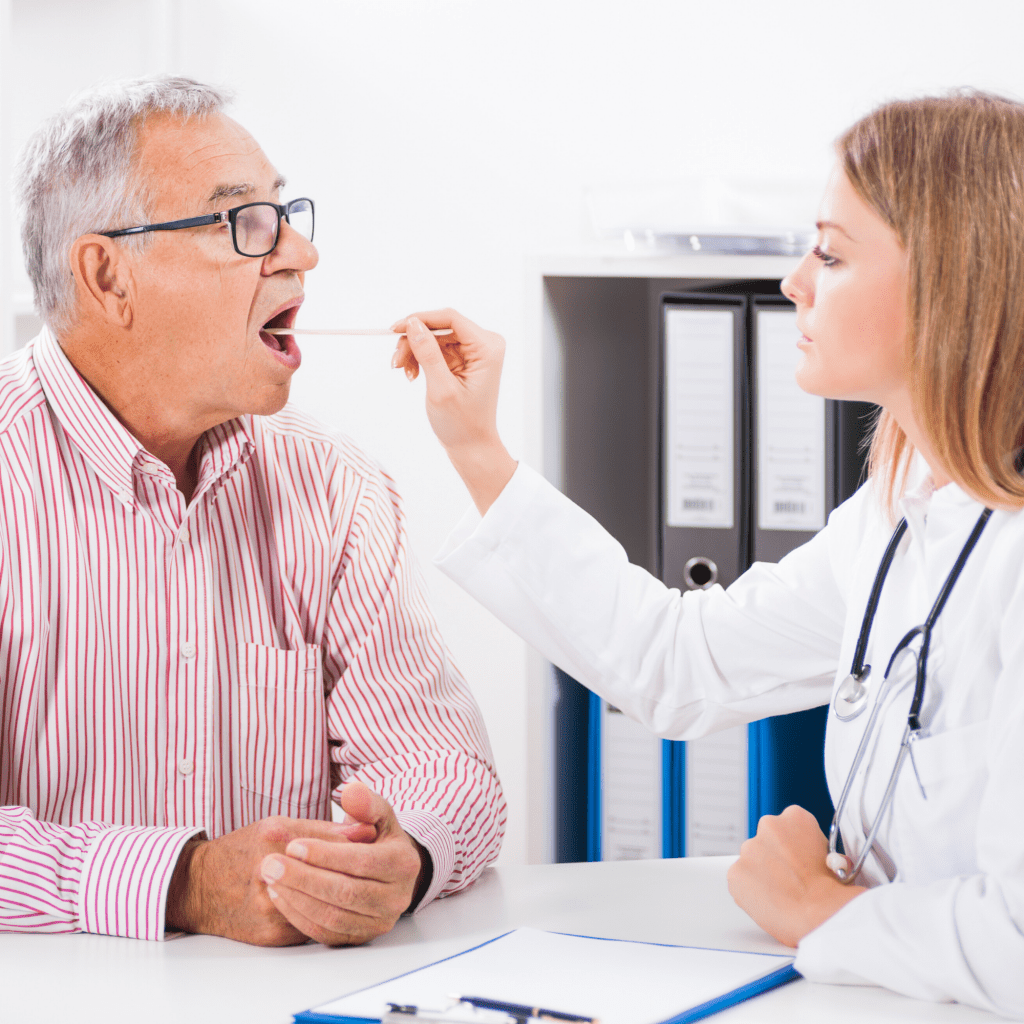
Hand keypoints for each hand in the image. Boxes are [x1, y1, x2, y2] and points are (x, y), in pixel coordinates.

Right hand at [165, 816, 356, 945]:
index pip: (331, 842)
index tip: (376, 836)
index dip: (357, 842)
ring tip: (363, 885)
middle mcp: (270, 873)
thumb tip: (367, 831)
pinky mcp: (272, 936)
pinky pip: (315, 927)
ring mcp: (271, 909)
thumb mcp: (278, 825)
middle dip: (357, 871)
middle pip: (332, 877)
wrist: (200, 887)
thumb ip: (323, 828)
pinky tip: (341, 906)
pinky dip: (331, 916)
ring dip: (349, 896)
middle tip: (375, 866)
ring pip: (328, 906)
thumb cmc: (243, 850)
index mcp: (274, 838)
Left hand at [259, 781, 430, 945]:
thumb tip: (351, 793)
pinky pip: (326, 933)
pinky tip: (280, 896)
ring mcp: (380, 922)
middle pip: (345, 892)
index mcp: (403, 863)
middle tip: (270, 865)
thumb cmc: (378, 837)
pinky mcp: (361, 938)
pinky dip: (299, 917)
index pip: (361, 862)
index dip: (325, 855)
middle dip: (303, 878)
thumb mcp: (377, 813)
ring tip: (271, 879)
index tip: (293, 846)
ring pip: (333, 916)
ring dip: (297, 899)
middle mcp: (397, 898)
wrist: (389, 871)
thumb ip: (365, 802)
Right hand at [391, 309, 516, 514]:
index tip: (394, 329)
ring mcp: (474, 351)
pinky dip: (420, 359)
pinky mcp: (463, 359)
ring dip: (414, 352)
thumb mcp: (441, 388)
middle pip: (440, 327)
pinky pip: (435, 349)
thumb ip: (428, 353)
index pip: (450, 318)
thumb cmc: (462, 424)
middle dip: (414, 342)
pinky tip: (413, 375)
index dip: (420, 319)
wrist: (471, 446)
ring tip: (404, 373)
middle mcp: (484, 344)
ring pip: (434, 337)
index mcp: (487, 348)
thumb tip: (412, 323)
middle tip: (395, 363)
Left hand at [726, 805, 865, 946]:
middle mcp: (769, 825)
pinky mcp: (735, 872)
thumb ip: (814, 850)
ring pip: (752, 861)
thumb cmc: (833, 891)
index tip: (800, 862)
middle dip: (775, 859)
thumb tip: (815, 861)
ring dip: (761, 874)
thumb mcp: (834, 857)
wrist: (822, 913)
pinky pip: (740, 882)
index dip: (795, 848)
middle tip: (790, 881)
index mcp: (795, 817)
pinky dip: (750, 892)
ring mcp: (749, 848)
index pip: (788, 826)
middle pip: (766, 841)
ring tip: (782, 896)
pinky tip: (770, 903)